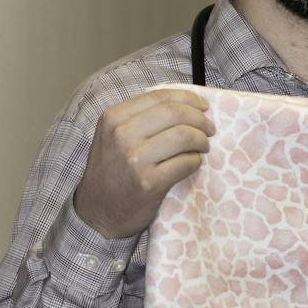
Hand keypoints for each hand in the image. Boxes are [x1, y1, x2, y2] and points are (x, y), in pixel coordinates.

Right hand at [73, 89, 213, 238]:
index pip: (160, 97)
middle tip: (210, 129)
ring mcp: (135, 159)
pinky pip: (187, 162)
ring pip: (185, 136)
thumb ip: (141, 117)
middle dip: (200, 119)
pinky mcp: (150, 183)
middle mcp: (121, 135)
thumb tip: (187, 104)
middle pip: (175, 113)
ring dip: (202, 141)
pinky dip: (196, 161)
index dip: (188, 99)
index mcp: (113, 117)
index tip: (203, 106)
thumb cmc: (112, 170)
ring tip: (203, 147)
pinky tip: (192, 164)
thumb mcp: (113, 136)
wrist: (98, 211)